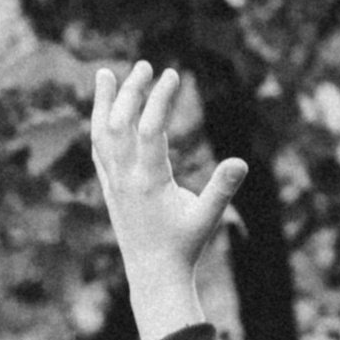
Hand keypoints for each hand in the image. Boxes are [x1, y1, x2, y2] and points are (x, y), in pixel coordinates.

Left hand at [90, 60, 248, 339]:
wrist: (153, 274)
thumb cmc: (185, 245)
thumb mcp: (208, 217)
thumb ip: (222, 189)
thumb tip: (241, 162)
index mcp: (149, 180)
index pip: (149, 128)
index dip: (160, 98)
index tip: (173, 74)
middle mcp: (125, 177)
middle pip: (120, 122)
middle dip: (131, 90)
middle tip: (147, 65)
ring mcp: (113, 182)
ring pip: (102, 133)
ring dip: (103, 101)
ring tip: (104, 73)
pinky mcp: (109, 188)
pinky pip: (98, 149)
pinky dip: (98, 124)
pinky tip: (101, 111)